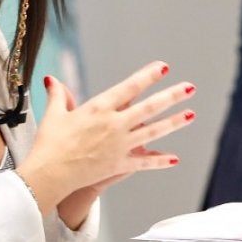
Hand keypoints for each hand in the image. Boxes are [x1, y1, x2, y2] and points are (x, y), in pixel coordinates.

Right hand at [16, 61, 193, 215]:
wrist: (50, 173)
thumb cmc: (49, 144)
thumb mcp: (54, 115)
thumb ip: (58, 95)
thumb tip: (52, 79)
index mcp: (99, 108)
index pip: (129, 87)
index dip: (148, 76)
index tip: (163, 68)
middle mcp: (114, 124)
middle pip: (149, 107)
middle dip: (171, 96)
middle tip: (189, 87)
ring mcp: (120, 145)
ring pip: (153, 131)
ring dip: (174, 122)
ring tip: (191, 114)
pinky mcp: (119, 164)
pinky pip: (145, 162)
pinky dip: (160, 161)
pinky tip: (174, 158)